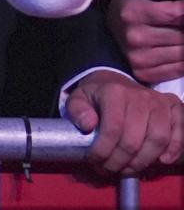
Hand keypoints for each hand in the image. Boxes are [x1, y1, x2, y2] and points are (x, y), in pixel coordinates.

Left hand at [65, 69, 183, 175]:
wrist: (115, 81)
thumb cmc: (97, 96)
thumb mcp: (78, 98)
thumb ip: (77, 110)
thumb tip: (88, 124)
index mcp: (114, 92)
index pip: (113, 128)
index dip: (104, 151)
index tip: (95, 162)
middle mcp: (140, 96)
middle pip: (135, 139)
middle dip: (121, 161)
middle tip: (110, 170)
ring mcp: (159, 102)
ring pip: (158, 139)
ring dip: (143, 161)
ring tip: (128, 169)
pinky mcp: (174, 107)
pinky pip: (179, 131)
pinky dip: (174, 148)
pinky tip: (161, 161)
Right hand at [108, 0, 183, 83]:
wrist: (106, 33)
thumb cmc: (129, 8)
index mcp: (132, 12)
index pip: (177, 13)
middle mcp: (134, 36)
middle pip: (182, 35)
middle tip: (183, 26)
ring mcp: (139, 58)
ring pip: (183, 53)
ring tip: (181, 36)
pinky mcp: (144, 74)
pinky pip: (178, 69)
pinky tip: (179, 49)